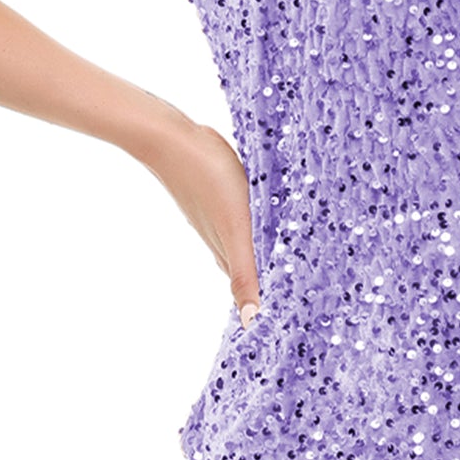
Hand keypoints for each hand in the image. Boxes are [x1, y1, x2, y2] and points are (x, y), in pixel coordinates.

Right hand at [135, 117, 262, 329]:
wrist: (170, 138)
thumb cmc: (207, 179)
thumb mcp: (236, 228)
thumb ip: (245, 273)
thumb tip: (253, 321)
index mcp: (227, 249)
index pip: (246, 288)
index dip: (263, 303)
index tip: (281, 317)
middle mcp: (219, 236)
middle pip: (244, 267)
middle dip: (263, 282)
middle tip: (289, 294)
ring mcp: (213, 214)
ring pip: (240, 242)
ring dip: (257, 253)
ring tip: (279, 260)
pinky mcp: (213, 192)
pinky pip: (237, 217)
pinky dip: (251, 227)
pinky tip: (259, 218)